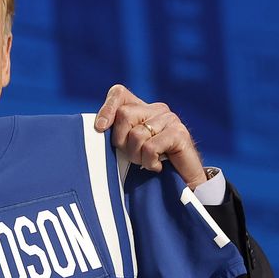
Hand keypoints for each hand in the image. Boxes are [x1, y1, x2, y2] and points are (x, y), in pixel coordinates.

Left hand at [93, 84, 210, 186]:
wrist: (180, 183)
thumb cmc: (148, 165)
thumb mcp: (126, 147)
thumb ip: (115, 133)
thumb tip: (98, 127)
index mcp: (140, 108)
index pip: (119, 94)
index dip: (107, 108)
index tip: (100, 128)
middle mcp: (156, 109)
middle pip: (124, 115)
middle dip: (122, 141)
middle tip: (132, 156)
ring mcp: (170, 119)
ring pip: (137, 134)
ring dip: (137, 156)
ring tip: (146, 162)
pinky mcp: (180, 133)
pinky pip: (151, 147)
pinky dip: (149, 162)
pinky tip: (157, 166)